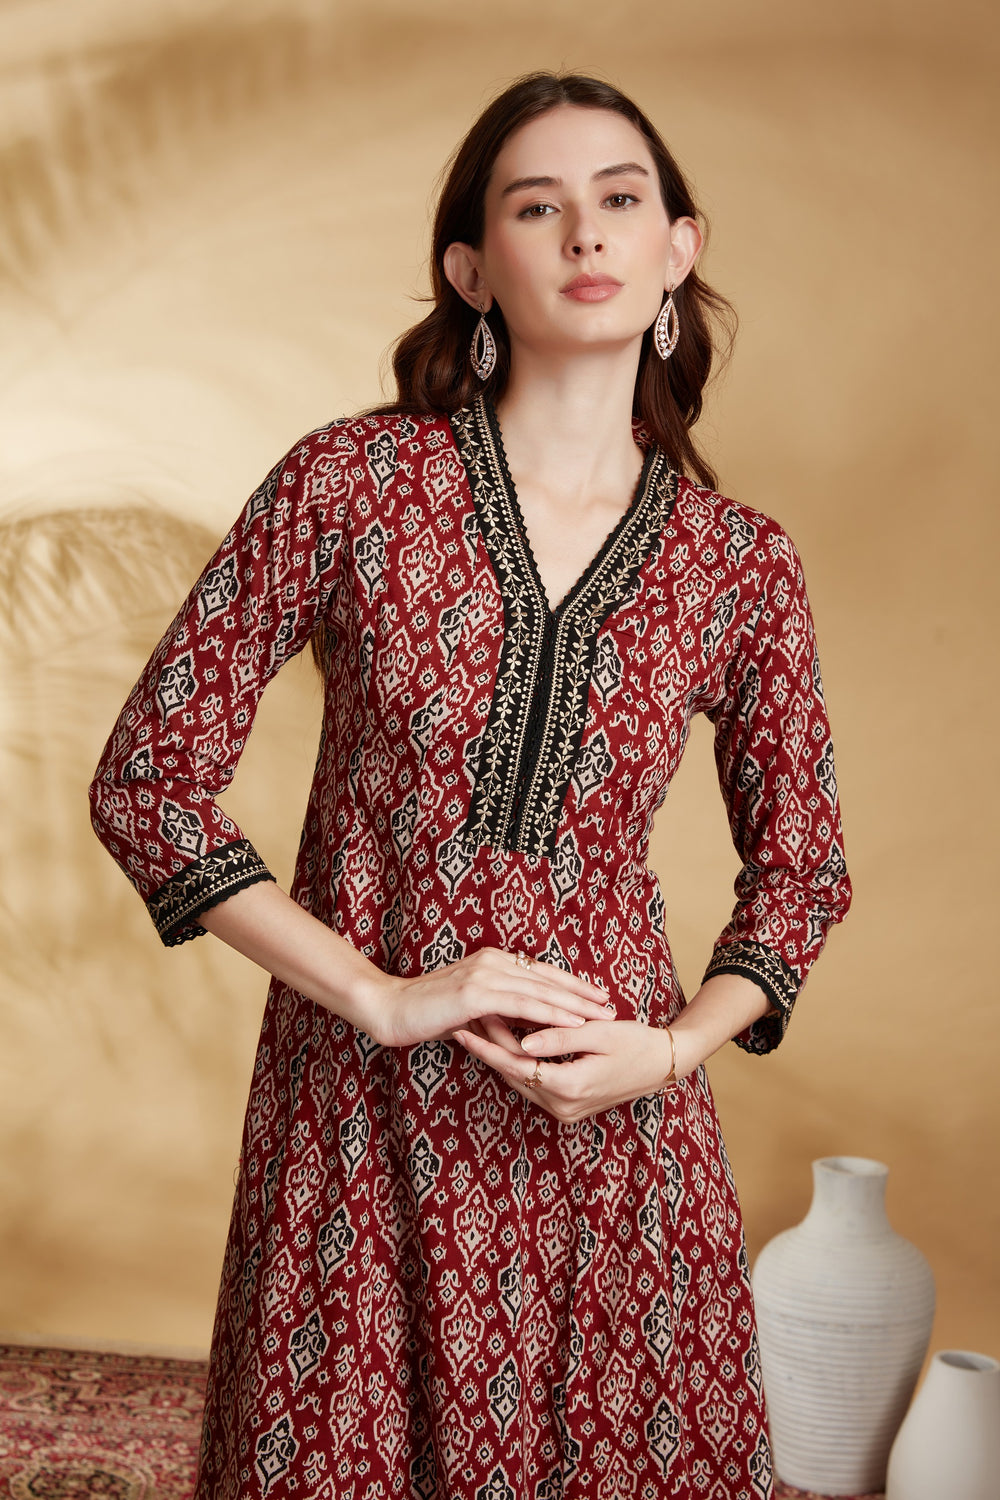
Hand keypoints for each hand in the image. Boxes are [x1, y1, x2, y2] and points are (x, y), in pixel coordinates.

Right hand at [369, 948, 614, 1048]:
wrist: (390, 1009)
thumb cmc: (426, 1013)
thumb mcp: (468, 1010)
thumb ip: (495, 1013)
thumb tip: (521, 1028)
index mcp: (491, 960)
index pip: (540, 972)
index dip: (570, 984)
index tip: (595, 995)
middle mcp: (492, 961)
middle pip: (547, 978)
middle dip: (581, 993)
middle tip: (610, 1004)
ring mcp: (484, 975)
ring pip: (541, 991)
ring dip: (575, 1004)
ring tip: (601, 1014)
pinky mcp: (476, 993)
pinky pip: (523, 1005)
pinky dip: (552, 1014)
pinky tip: (573, 1022)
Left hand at [452, 1014, 683, 1122]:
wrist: (662, 1065)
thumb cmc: (635, 1042)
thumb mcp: (599, 1033)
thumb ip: (559, 1038)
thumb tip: (522, 1042)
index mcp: (570, 1087)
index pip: (516, 1065)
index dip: (488, 1044)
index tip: (464, 1024)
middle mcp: (563, 1107)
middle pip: (513, 1075)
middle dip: (488, 1046)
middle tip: (465, 1018)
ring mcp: (565, 1111)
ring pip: (520, 1081)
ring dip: (500, 1055)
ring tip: (477, 1027)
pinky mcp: (567, 1107)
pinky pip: (533, 1085)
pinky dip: (517, 1064)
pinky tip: (504, 1043)